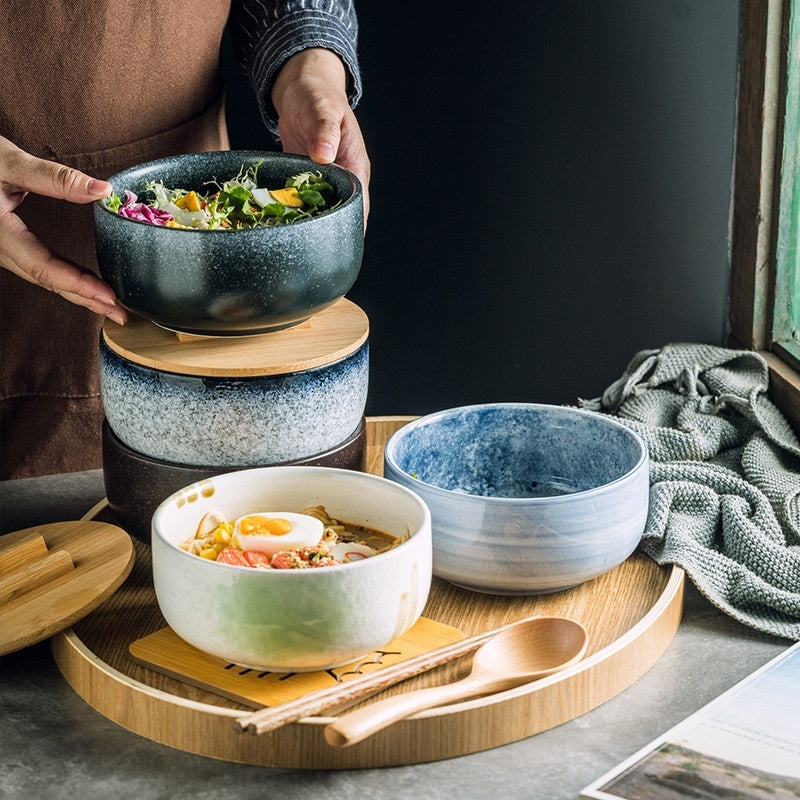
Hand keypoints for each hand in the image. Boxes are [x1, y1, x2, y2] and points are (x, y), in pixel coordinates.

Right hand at [0, 136, 127, 322]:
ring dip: (78, 292)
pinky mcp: (8, 244)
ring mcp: (3, 249)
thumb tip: (102, 189)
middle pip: (48, 281)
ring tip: (111, 305)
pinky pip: (40, 268)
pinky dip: (66, 278)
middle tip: (122, 315)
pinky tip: (87, 284)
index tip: (110, 297)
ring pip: (44, 278)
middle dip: (86, 299)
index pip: (45, 268)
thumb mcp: (8, 162)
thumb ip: (54, 178)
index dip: (79, 285)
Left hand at [271, 49, 370, 225]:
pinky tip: (279, 220)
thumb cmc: (318, 94)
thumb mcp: (322, 109)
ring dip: (308, 222)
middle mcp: (342, 178)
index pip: (359, 205)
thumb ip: (324, 131)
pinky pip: (301, 200)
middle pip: (340, 213)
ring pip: (320, 209)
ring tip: (293, 238)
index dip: (351, 225)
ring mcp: (323, 180)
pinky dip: (292, 209)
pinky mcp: (304, 179)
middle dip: (328, 230)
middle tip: (309, 247)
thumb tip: (324, 156)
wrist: (302, 86)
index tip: (338, 242)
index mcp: (355, 167)